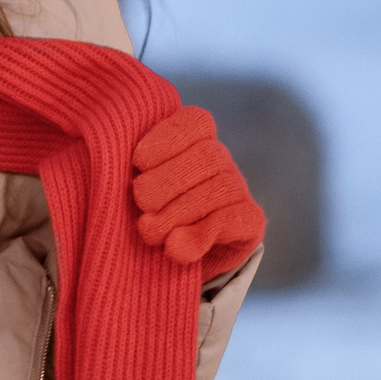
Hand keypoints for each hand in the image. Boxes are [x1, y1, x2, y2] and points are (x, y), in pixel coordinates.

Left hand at [131, 107, 265, 280]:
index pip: (195, 121)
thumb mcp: (132, 185)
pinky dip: (200, 235)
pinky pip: (232, 220)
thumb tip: (132, 169)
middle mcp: (220, 160)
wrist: (168, 257)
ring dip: (178, 213)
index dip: (168, 137)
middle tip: (141, 204)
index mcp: (192, 140)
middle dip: (167, 182)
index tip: (139, 161)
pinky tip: (175, 246)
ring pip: (219, 189)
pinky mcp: (250, 221)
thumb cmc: (144, 210)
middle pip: (207, 155)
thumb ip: (130, 168)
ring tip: (150, 231)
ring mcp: (238, 189)